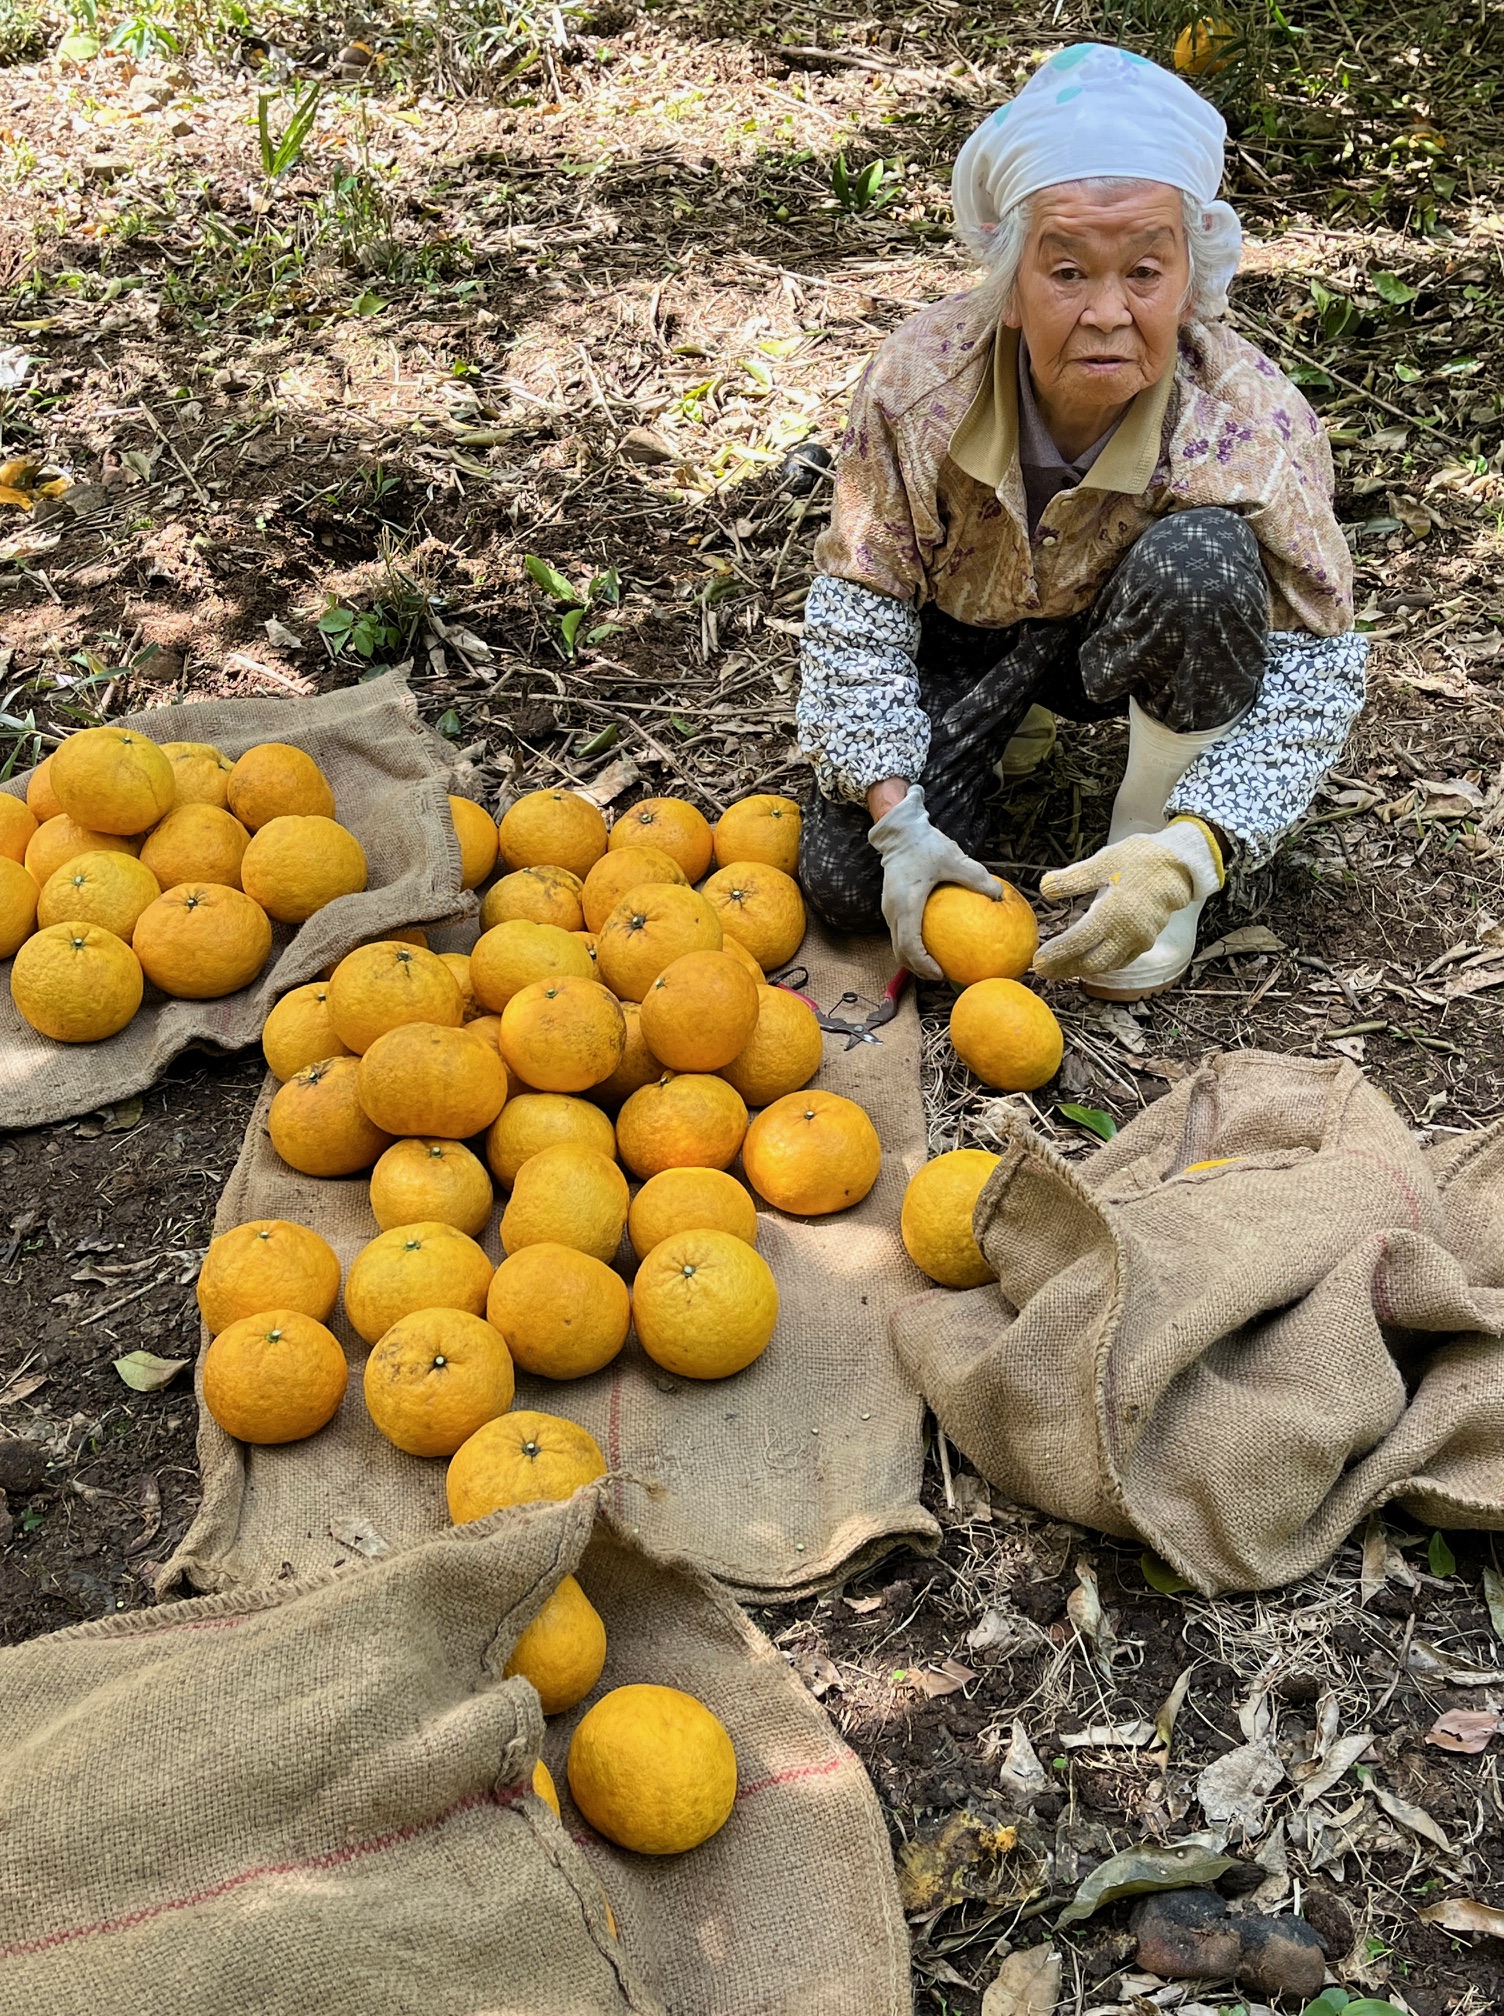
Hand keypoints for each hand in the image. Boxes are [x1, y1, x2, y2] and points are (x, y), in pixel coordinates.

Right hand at [868, 784, 996, 980]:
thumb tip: (999, 894)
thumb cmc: (925, 845)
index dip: (924, 965)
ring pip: (898, 945)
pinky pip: (901, 933)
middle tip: (942, 975)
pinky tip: (934, 942)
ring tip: (937, 965)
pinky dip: (913, 945)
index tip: (941, 973)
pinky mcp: (891, 906)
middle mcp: (893, 912)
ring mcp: (889, 910)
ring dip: (915, 959)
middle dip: (919, 969)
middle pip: (900, 953)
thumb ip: (976, 877)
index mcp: (906, 905)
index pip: (909, 946)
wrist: (899, 832)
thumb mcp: (954, 859)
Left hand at [1033, 819, 1223, 980]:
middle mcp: (1128, 933)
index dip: (1057, 953)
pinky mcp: (1147, 942)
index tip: (1038, 961)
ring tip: (1060, 970)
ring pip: (1107, 965)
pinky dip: (1102, 966)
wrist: (1180, 865)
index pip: (1079, 941)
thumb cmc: (1141, 859)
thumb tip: (1044, 888)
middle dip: (1065, 968)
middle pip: (1092, 962)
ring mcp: (1140, 940)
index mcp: (1115, 912)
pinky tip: (1088, 963)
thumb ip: (1073, 878)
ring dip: (1081, 970)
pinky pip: (1121, 961)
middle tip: (1043, 972)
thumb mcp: (1104, 861)